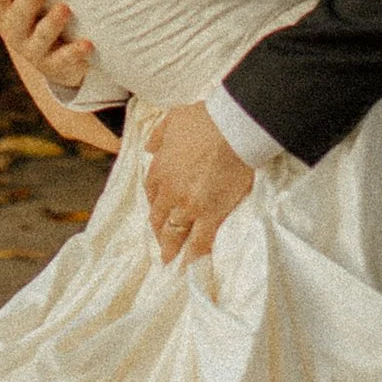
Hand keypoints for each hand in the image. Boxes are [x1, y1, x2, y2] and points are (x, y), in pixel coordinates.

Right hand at [0, 0, 94, 106]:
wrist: (57, 61)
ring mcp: (35, 51)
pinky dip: (76, 52)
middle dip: (27, 3)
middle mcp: (15, 32)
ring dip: (52, 23)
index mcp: (5, 12)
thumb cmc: (35, 17)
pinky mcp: (56, 66)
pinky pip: (65, 59)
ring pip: (41, 38)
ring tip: (65, 8)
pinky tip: (88, 43)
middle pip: (17, 18)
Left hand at [141, 100, 255, 264]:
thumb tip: (149, 148)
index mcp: (160, 169)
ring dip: (170, 247)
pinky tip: (190, 262)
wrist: (231, 128)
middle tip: (161, 240)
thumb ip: (159, 136)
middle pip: (159, 216)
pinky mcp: (211, 214)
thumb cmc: (205, 120)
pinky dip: (193, 253)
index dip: (155, 203)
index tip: (158, 210)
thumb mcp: (173, 119)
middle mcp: (170, 191)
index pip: (151, 192)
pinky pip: (200, 240)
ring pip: (174, 232)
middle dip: (158, 230)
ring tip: (169, 259)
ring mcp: (189, 205)